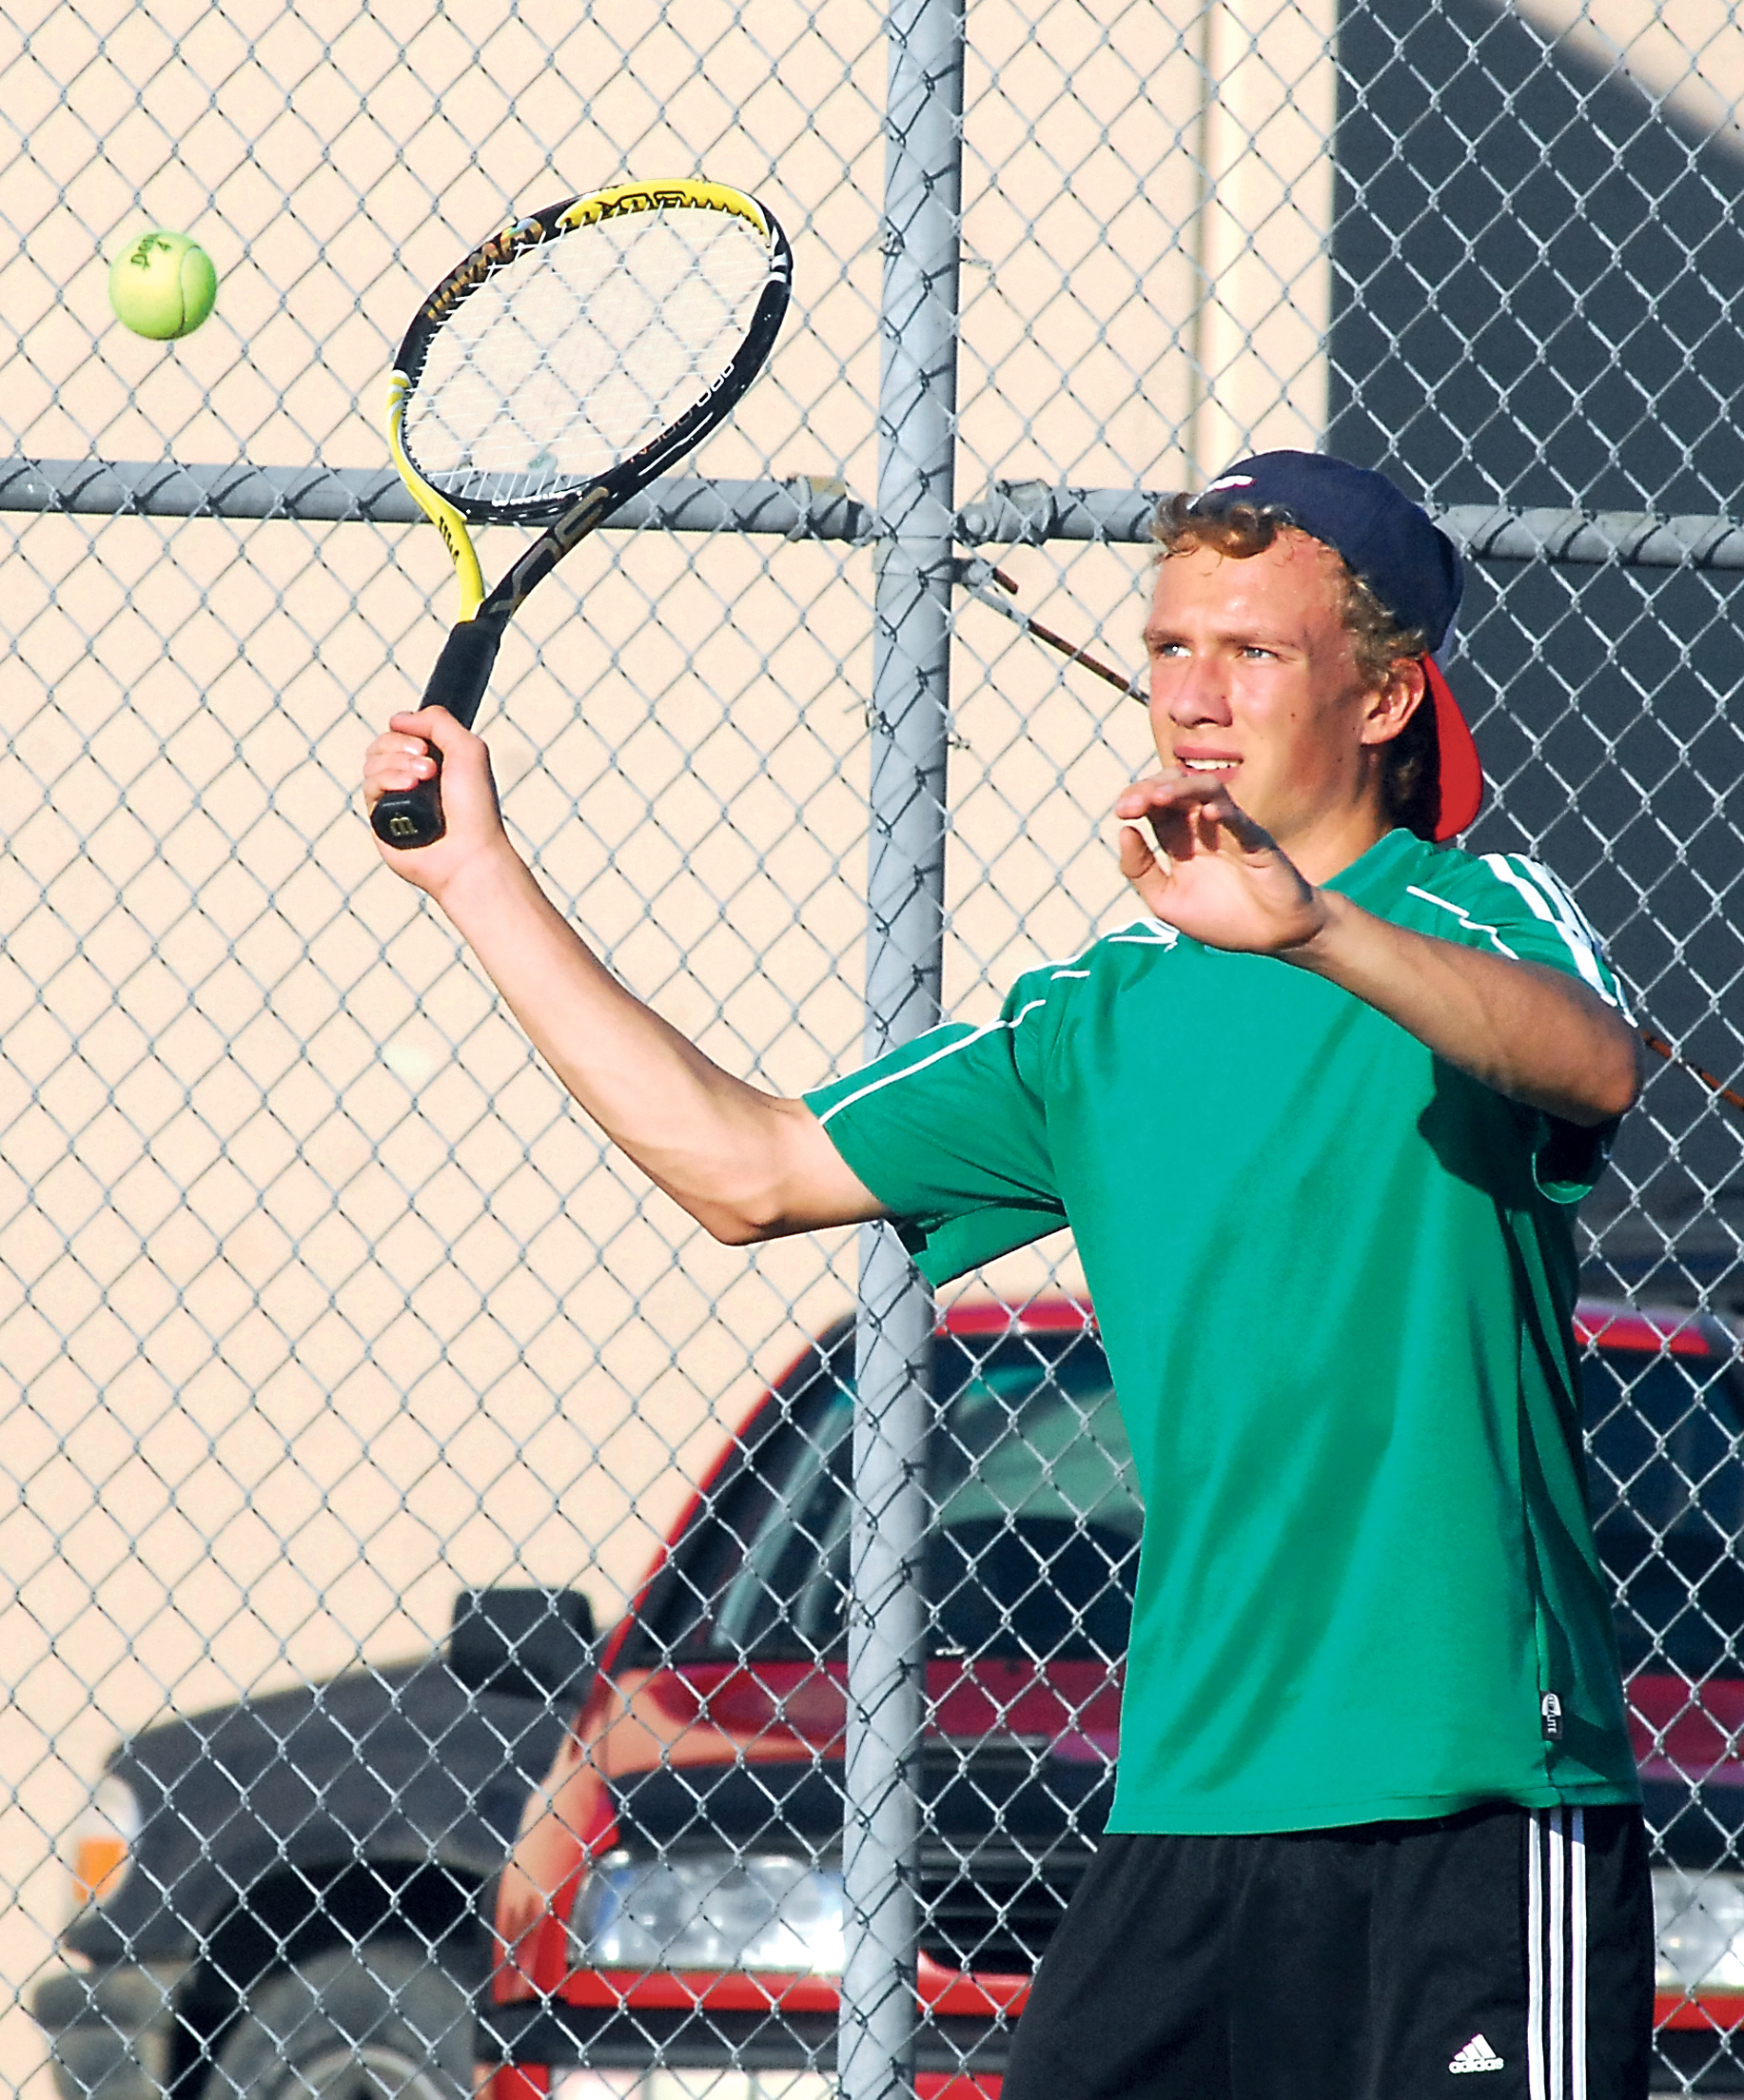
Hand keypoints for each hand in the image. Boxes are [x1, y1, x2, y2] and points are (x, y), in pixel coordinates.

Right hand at [363, 708, 508, 898]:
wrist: (467, 852)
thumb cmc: (475, 809)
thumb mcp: (469, 749)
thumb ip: (439, 722)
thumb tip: (399, 718)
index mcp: (434, 763)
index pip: (401, 732)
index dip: (408, 731)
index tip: (425, 745)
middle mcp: (412, 780)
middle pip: (381, 743)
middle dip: (401, 747)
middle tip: (430, 767)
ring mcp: (395, 799)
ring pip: (372, 762)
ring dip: (397, 765)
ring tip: (423, 781)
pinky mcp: (380, 820)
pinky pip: (368, 785)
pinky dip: (386, 782)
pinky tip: (408, 791)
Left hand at [1115, 771, 1327, 953]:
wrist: (1272, 936)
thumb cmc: (1222, 918)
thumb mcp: (1166, 901)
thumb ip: (1141, 870)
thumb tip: (1124, 831)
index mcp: (1179, 838)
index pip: (1154, 803)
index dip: (1136, 799)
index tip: (1122, 813)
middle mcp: (1203, 826)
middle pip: (1175, 786)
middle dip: (1150, 788)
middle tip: (1130, 806)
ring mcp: (1230, 829)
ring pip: (1206, 790)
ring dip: (1180, 789)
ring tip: (1158, 798)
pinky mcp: (1257, 841)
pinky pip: (1239, 819)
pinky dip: (1223, 811)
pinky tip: (1206, 815)